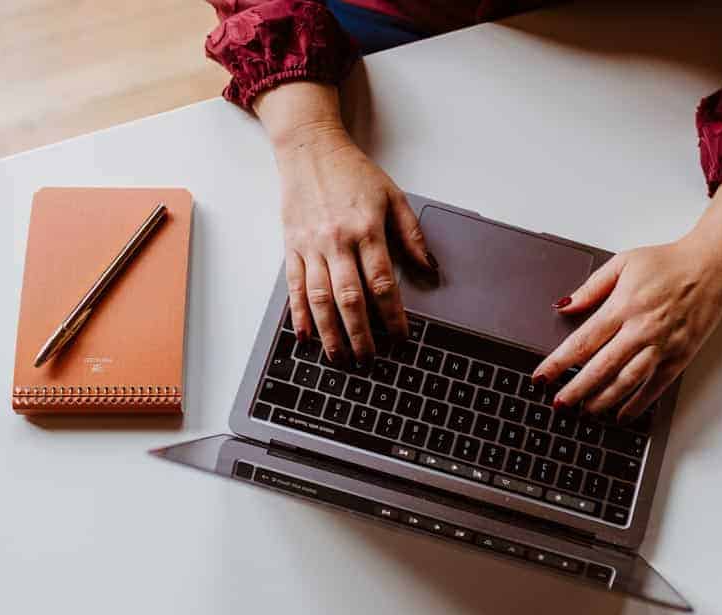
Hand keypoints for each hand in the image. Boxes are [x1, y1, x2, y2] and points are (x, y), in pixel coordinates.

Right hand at [257, 83, 433, 365]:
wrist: (309, 149)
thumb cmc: (352, 173)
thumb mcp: (393, 197)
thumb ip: (412, 235)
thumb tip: (430, 269)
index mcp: (367, 230)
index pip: (382, 283)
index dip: (393, 315)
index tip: (400, 338)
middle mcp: (337, 241)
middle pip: (350, 298)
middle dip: (361, 334)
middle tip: (370, 359)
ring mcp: (311, 246)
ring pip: (320, 299)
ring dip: (331, 333)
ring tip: (339, 358)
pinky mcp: (291, 247)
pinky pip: (294, 287)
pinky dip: (299, 314)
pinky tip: (306, 336)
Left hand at [533, 186, 721, 420]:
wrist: (711, 265)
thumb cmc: (667, 263)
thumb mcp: (623, 263)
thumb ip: (591, 288)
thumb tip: (564, 306)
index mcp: (623, 305)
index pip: (582, 341)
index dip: (558, 362)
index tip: (542, 376)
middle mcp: (641, 328)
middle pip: (601, 367)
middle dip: (575, 389)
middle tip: (558, 403)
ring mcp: (662, 345)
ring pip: (627, 381)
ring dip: (602, 400)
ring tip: (584, 412)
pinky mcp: (680, 356)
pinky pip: (655, 386)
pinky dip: (637, 403)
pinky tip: (621, 414)